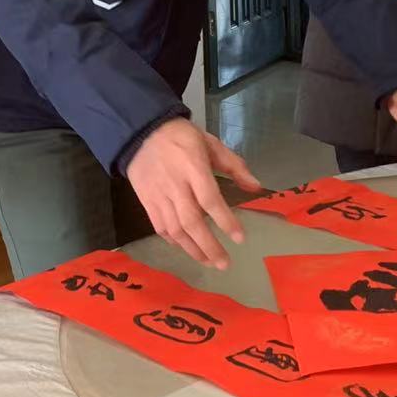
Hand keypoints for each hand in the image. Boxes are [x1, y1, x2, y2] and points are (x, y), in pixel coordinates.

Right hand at [126, 119, 263, 269]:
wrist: (140, 133)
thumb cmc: (181, 137)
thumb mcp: (210, 143)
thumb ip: (234, 166)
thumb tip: (256, 187)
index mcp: (193, 167)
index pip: (210, 199)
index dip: (225, 220)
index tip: (240, 238)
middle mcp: (175, 185)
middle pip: (192, 222)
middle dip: (209, 246)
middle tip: (224, 263)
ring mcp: (158, 195)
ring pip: (175, 229)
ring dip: (193, 249)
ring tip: (208, 262)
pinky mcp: (146, 201)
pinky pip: (160, 227)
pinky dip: (174, 241)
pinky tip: (186, 248)